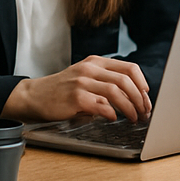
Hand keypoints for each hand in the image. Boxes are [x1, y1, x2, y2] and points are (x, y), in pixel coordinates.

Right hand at [2, 56, 151, 122]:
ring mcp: (82, 82)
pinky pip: (101, 105)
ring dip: (130, 108)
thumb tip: (132, 97)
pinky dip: (111, 113)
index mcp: (95, 62)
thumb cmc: (61, 90)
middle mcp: (89, 69)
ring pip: (116, 92)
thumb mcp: (84, 78)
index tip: (146, 97)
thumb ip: (104, 82)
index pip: (129, 68)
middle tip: (144, 112)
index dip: (142, 83)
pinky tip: (113, 118)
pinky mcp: (75, 98)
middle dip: (139, 99)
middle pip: (126, 80)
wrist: (33, 96)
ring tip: (133, 118)